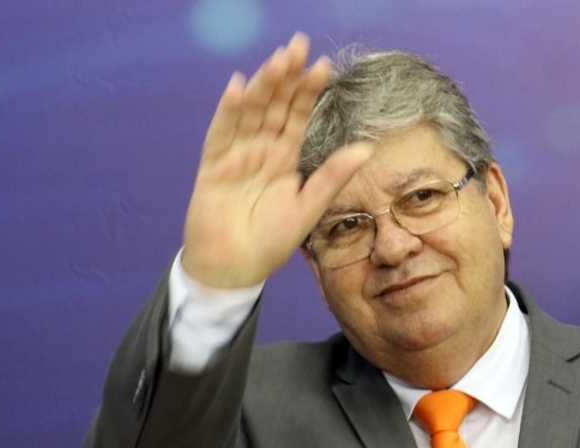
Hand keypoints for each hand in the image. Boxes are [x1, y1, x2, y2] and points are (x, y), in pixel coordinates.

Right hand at [180, 32, 373, 287]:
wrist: (235, 269)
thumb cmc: (270, 242)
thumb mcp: (310, 208)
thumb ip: (334, 177)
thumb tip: (367, 148)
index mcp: (284, 159)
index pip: (297, 117)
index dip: (308, 91)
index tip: (323, 65)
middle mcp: (260, 151)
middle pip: (274, 106)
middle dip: (285, 76)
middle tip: (297, 45)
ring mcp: (235, 156)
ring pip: (250, 113)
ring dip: (262, 85)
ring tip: (277, 60)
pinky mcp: (212, 167)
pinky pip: (221, 134)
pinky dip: (229, 111)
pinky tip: (239, 87)